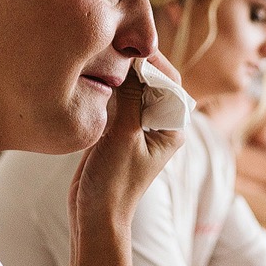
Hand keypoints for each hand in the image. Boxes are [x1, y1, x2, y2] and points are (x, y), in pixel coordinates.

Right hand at [70, 53, 182, 228]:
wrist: (95, 216)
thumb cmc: (115, 184)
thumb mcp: (124, 136)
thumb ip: (129, 98)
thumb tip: (132, 62)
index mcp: (172, 128)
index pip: (170, 83)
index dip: (153, 63)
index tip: (131, 50)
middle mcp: (158, 125)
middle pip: (151, 83)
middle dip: (134, 67)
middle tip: (112, 51)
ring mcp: (137, 128)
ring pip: (131, 91)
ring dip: (118, 78)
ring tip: (100, 63)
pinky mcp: (117, 132)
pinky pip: (115, 102)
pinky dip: (106, 92)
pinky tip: (93, 83)